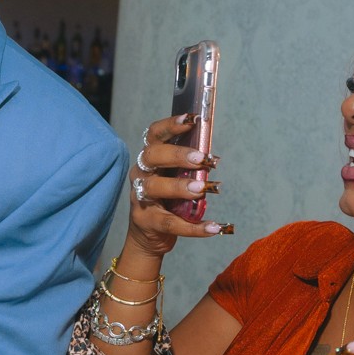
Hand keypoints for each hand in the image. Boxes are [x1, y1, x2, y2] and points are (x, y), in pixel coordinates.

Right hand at [124, 112, 228, 256]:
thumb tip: (211, 156)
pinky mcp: (146, 222)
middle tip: (202, 159)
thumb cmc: (167, 200)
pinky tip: (213, 227)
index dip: (171, 125)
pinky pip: (170, 223)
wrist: (148, 235)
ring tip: (202, 190)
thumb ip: (188, 168)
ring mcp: (140, 198)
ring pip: (155, 188)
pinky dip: (193, 227)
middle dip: (177, 155)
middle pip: (152, 157)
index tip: (192, 119)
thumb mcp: (175, 179)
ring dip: (180, 187)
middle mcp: (141, 174)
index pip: (154, 135)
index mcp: (149, 159)